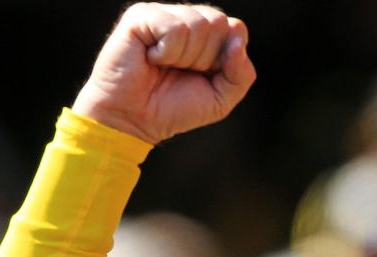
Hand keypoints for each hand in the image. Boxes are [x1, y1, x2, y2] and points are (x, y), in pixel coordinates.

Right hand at [72, 3, 255, 144]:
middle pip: (220, 22)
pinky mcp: (141, 16)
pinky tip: (150, 59)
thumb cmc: (174, 108)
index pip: (236, 28)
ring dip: (184, 57)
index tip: (204, 75)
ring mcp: (163, 14)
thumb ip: (241, 73)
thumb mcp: (221, 99)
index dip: (226, 57)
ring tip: (163, 66)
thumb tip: (237, 40)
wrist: (135, 121)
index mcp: (207, 34)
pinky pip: (175, 29)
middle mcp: (186, 18)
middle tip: (180, 72)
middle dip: (205, 58)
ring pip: (198, 24)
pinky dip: (166, 53)